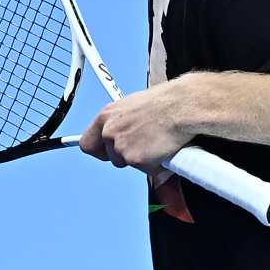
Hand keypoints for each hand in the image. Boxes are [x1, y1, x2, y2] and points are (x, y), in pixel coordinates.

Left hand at [79, 77, 195, 173]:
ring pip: (128, 163)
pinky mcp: (136, 160)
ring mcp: (121, 147)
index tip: (105, 152)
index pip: (87, 143)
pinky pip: (145, 169)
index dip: (99, 150)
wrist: (182, 105)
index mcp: (107, 116)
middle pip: (110, 156)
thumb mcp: (135, 105)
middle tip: (143, 146)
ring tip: (157, 142)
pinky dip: (155, 164)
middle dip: (126, 155)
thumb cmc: (166, 101)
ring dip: (141, 158)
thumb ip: (123, 120)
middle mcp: (109, 132)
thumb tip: (126, 130)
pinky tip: (164, 148)